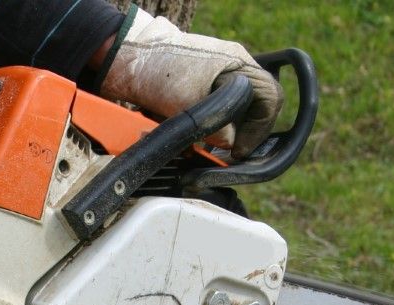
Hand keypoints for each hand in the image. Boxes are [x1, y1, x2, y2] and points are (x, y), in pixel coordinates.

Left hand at [98, 7, 282, 158]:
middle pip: (248, 113)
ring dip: (210, 137)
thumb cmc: (158, 70)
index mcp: (239, 65)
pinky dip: (192, 132)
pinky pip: (201, 118)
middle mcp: (230, 72)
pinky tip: (182, 139)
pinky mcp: (191, 93)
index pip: (270, 100)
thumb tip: (228, 147)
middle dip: (234, 136)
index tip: (240, 150)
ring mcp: (211, 82)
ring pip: (224, 119)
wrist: (123, 62)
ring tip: (194, 147)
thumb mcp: (194, 105)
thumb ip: (218, 129)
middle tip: (219, 153)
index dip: (260, 129)